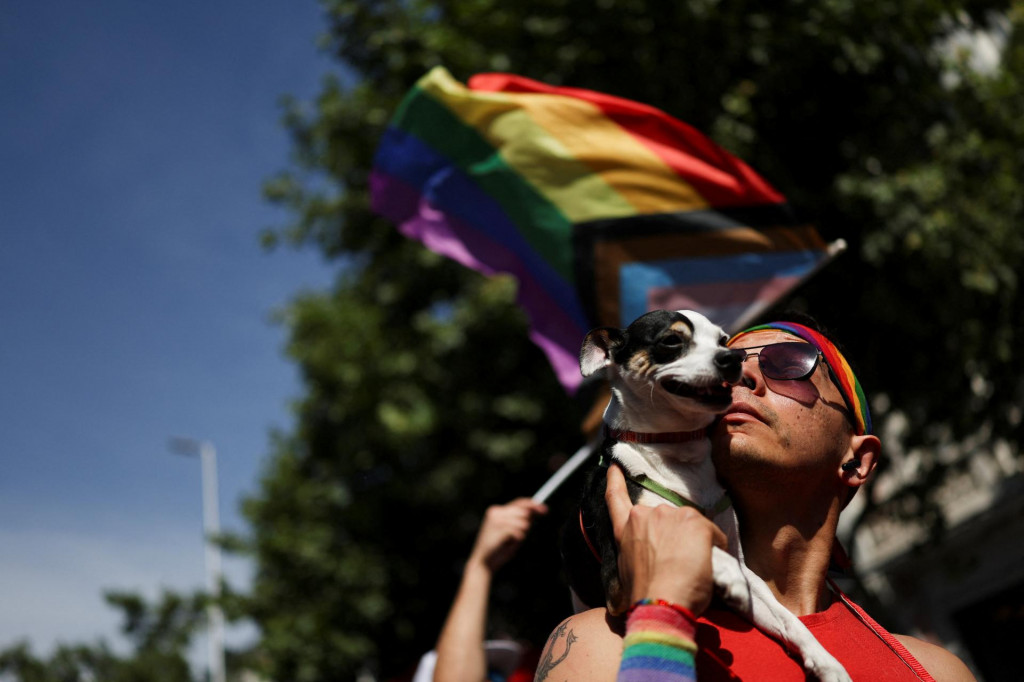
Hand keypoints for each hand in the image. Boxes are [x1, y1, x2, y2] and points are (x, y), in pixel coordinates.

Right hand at [468, 498, 547, 570]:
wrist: (483, 563)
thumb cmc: (498, 550)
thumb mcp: (512, 533)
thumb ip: (520, 521)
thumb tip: (534, 513)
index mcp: (497, 511)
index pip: (519, 502)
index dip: (534, 505)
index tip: (545, 510)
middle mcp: (496, 512)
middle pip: (523, 510)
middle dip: (528, 523)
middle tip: (521, 536)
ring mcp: (497, 519)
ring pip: (523, 522)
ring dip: (521, 534)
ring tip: (510, 542)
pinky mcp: (499, 528)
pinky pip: (519, 531)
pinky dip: (517, 539)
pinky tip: (507, 545)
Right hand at [605, 464, 726, 615]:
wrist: (660, 604)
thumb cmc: (643, 599)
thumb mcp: (625, 578)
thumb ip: (634, 562)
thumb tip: (632, 586)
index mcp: (625, 530)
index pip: (616, 498)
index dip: (615, 481)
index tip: (614, 467)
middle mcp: (645, 516)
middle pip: (667, 519)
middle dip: (675, 535)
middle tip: (681, 561)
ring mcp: (670, 515)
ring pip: (690, 525)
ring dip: (695, 542)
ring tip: (693, 569)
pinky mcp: (695, 522)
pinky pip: (713, 534)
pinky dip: (715, 548)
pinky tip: (709, 565)